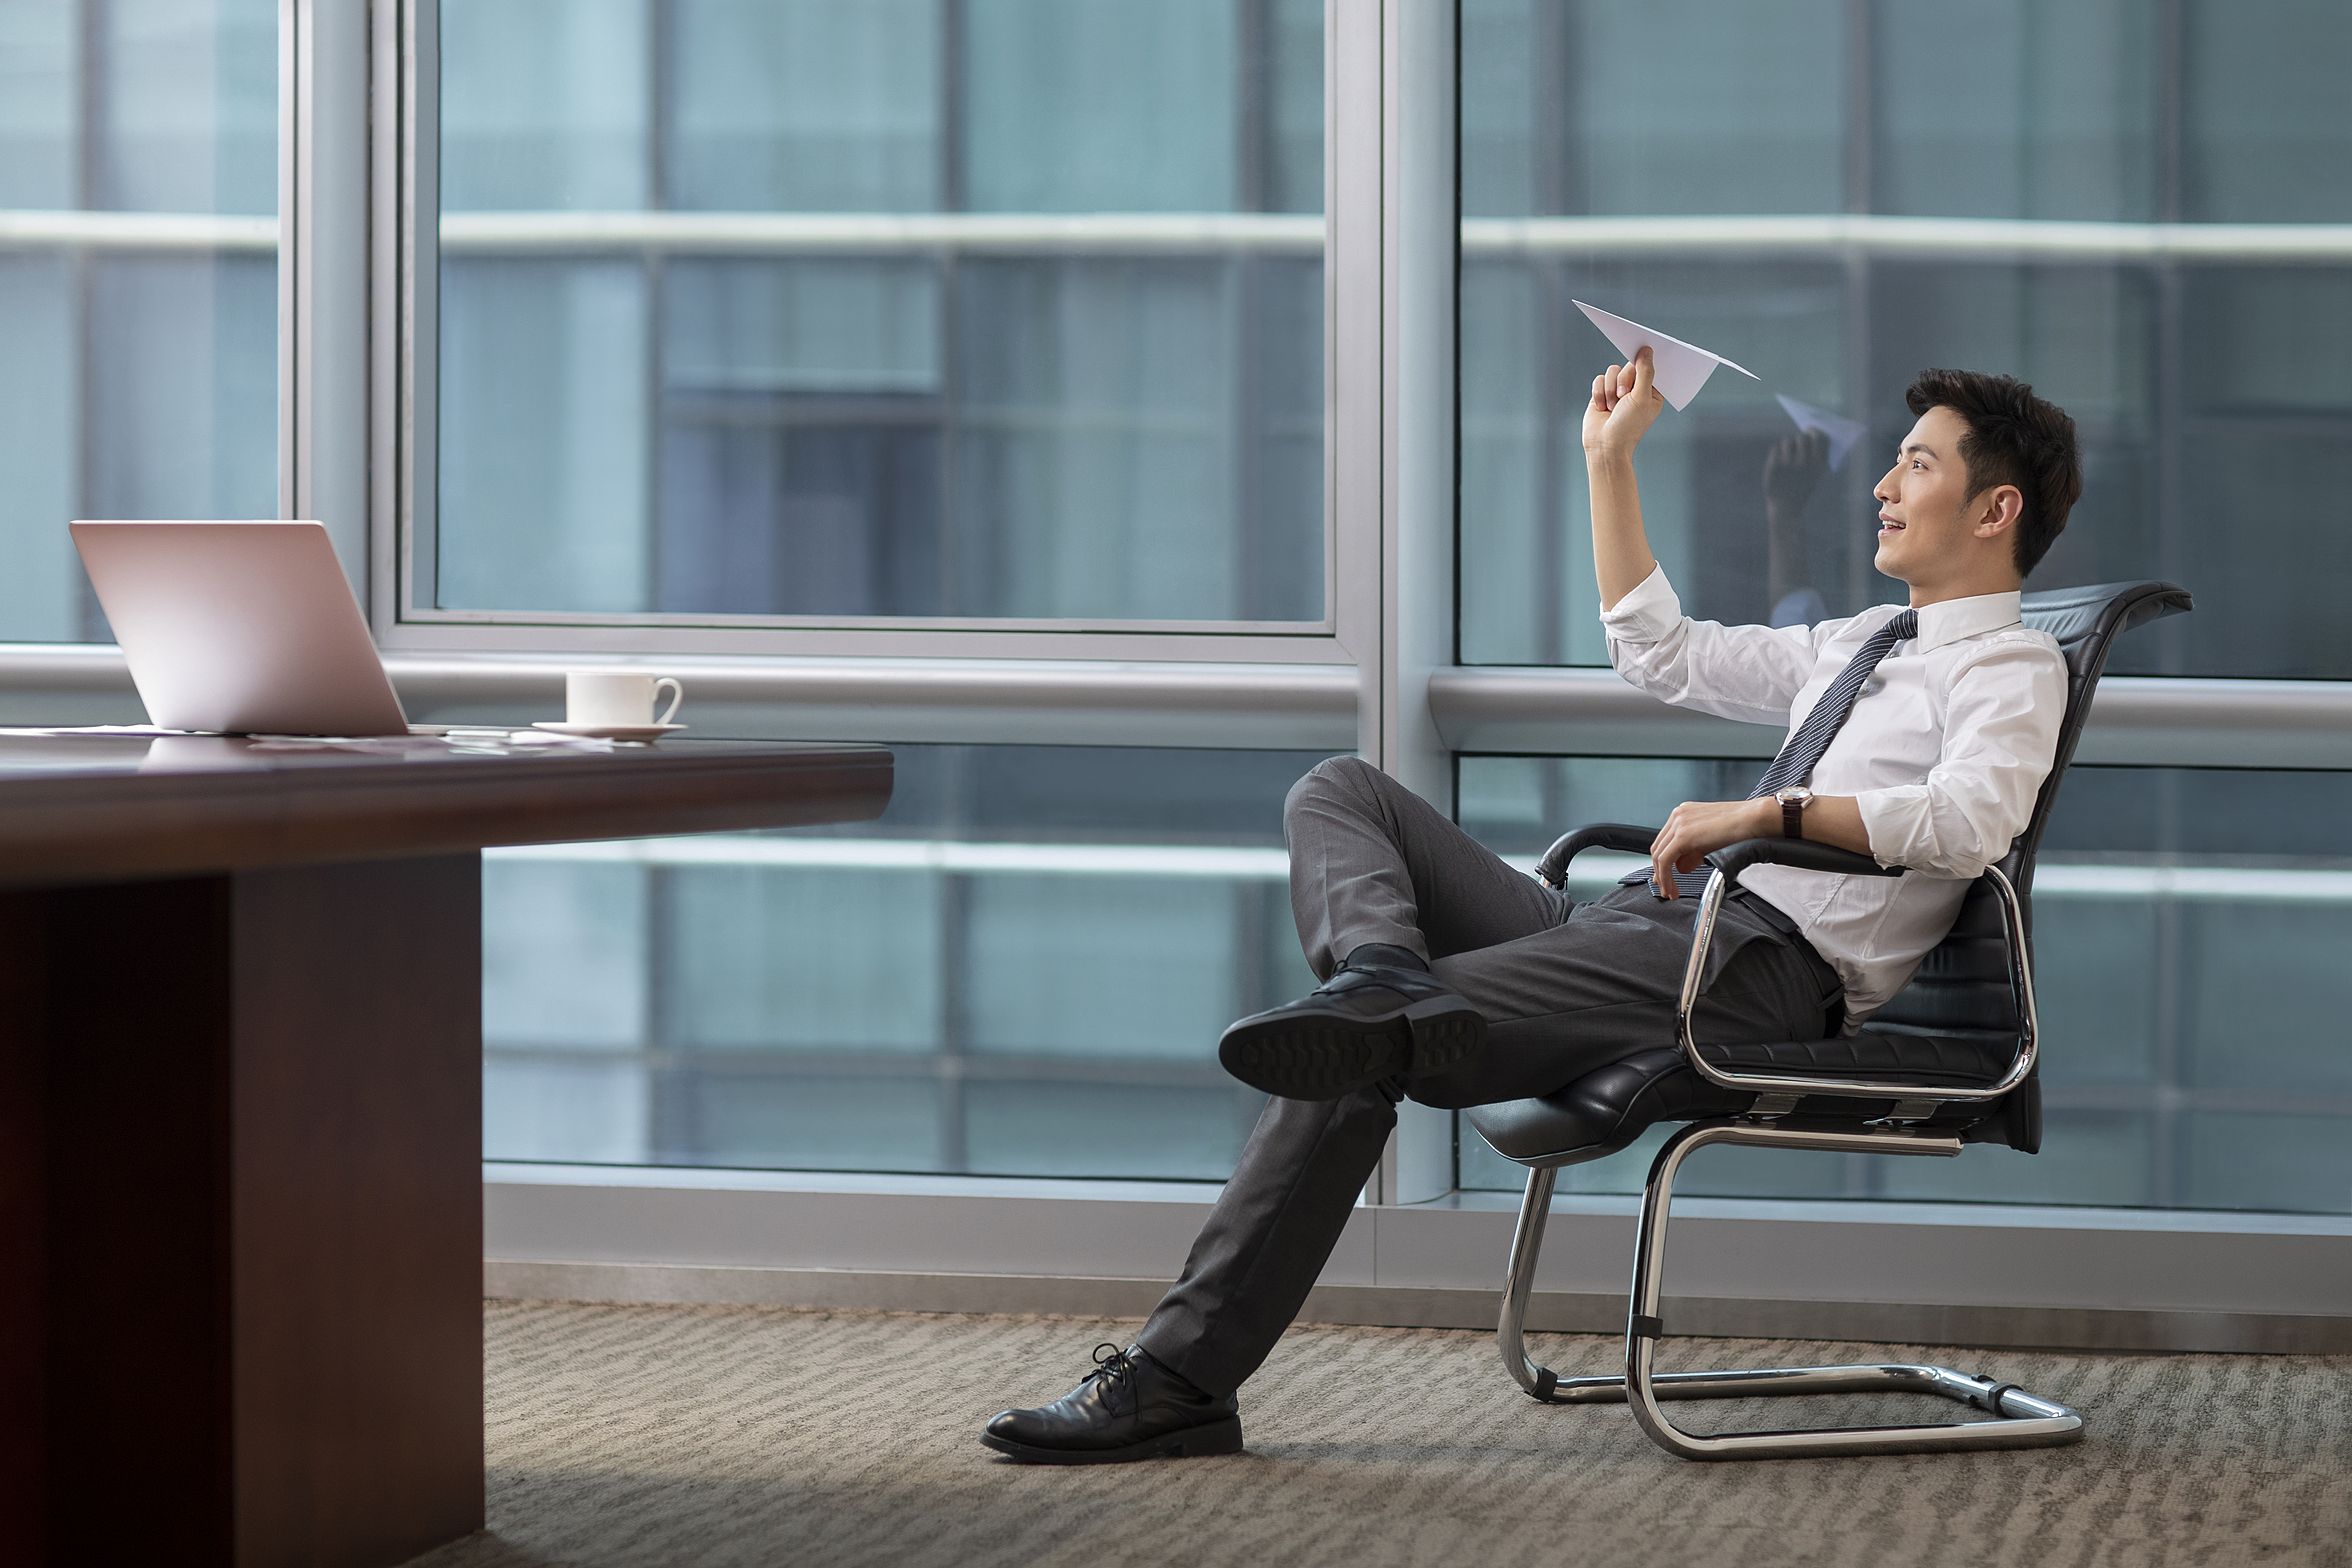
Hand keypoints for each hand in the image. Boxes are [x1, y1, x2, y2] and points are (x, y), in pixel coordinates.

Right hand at [1581, 345, 1664, 459]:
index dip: (1645, 359)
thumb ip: (1645, 372)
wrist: (1604, 446)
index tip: (1641, 348)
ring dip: (1610, 389)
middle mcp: (1635, 389)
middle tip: (1624, 395)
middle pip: (1629, 366)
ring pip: (1612, 371)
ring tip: (1612, 407)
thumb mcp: (1641, 397)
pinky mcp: (1602, 394)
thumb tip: (1646, 350)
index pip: (1650, 367)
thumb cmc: (1628, 426)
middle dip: (1624, 380)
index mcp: (1652, 391)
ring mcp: (1618, 391)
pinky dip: (1599, 392)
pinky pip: (1599, 379)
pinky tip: (1602, 407)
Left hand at [1647, 798, 1776, 899]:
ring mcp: (1678, 823)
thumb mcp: (1710, 842)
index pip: (1664, 841)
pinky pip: (1665, 861)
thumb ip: (1693, 853)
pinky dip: (1666, 877)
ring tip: (1672, 892)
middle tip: (1667, 889)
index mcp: (1684, 813)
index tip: (1665, 878)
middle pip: (1658, 848)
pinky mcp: (1683, 835)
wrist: (1754, 819)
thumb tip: (1682, 867)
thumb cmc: (1741, 828)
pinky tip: (1673, 887)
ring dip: (1663, 878)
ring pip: (1659, 856)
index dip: (1662, 863)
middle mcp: (1678, 815)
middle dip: (1660, 872)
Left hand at [1762, 428, 1827, 514]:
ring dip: (1787, 446)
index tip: (1810, 430)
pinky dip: (1776, 452)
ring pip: (1787, 441)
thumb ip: (1816, 455)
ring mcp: (1789, 463)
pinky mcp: (1775, 464)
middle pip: (1802, 437)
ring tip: (1786, 457)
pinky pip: (1776, 448)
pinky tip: (1778, 463)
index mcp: (1818, 464)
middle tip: (1797, 445)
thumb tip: (1811, 432)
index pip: (1821, 438)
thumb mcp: (1815, 473)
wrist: (1786, 506)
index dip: (1815, 432)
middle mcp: (1804, 462)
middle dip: (1799, 439)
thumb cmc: (1802, 487)